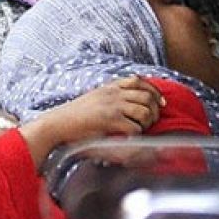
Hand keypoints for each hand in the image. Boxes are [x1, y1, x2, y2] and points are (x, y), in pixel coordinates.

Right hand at [19, 76, 165, 166]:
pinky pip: (135, 127)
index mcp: (110, 86)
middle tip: (152, 121)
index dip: (155, 91)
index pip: (140, 81)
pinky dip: (137, 134)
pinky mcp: (110, 121)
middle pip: (147, 96)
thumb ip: (112, 97)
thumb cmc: (75, 116)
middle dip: (155, 110)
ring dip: (148, 123)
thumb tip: (132, 103)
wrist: (58, 123)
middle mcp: (114, 94)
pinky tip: (130, 137)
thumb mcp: (95, 98)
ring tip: (141, 130)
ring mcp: (113, 106)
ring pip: (145, 111)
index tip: (161, 102)